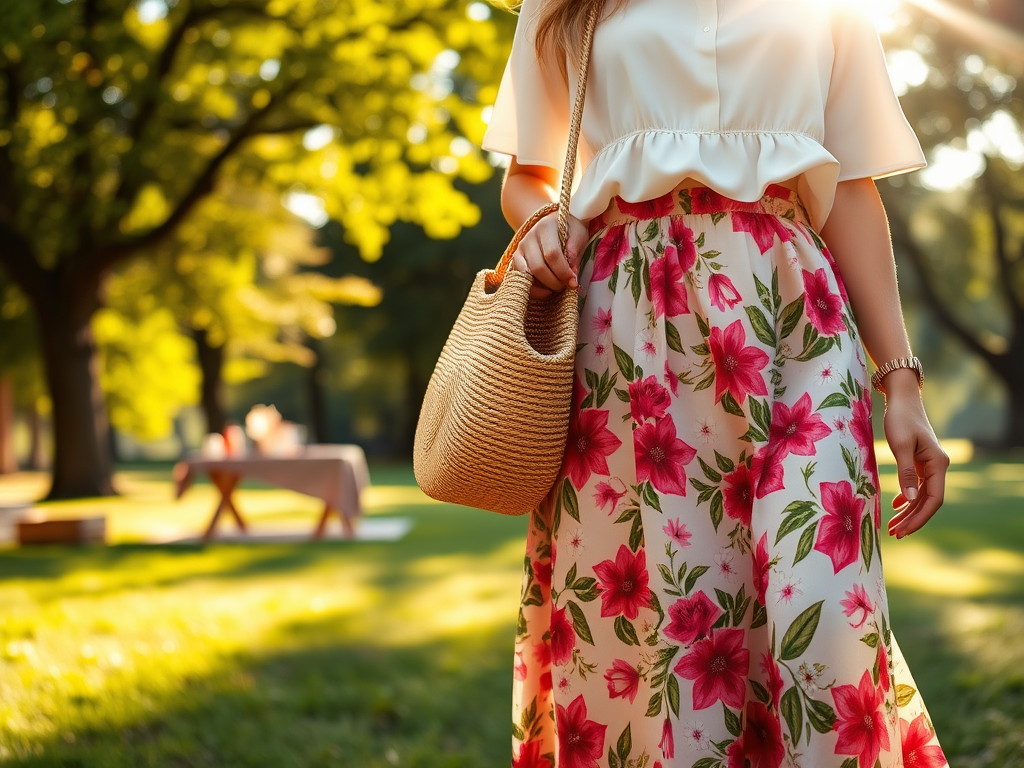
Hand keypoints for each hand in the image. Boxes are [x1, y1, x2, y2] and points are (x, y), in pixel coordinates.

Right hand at [510, 209, 590, 300]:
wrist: (555, 225)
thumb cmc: (570, 231)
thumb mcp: (578, 236)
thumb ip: (574, 255)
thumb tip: (571, 277)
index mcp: (546, 227)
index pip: (552, 254)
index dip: (563, 272)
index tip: (574, 283)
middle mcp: (529, 237)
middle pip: (538, 267)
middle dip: (554, 282)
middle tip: (566, 286)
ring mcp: (520, 249)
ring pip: (526, 275)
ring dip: (543, 287)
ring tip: (557, 288)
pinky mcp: (516, 260)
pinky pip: (521, 279)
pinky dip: (533, 289)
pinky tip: (546, 291)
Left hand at [882, 371, 949, 538]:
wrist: (901, 398)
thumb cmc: (900, 418)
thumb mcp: (901, 446)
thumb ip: (905, 473)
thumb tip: (909, 501)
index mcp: (938, 464)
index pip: (933, 500)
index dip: (919, 518)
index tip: (904, 531)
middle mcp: (937, 466)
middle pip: (927, 501)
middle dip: (912, 519)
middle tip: (895, 534)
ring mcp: (929, 464)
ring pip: (921, 495)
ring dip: (908, 511)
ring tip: (892, 526)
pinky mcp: (919, 461)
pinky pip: (916, 486)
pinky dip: (906, 498)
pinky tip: (895, 506)